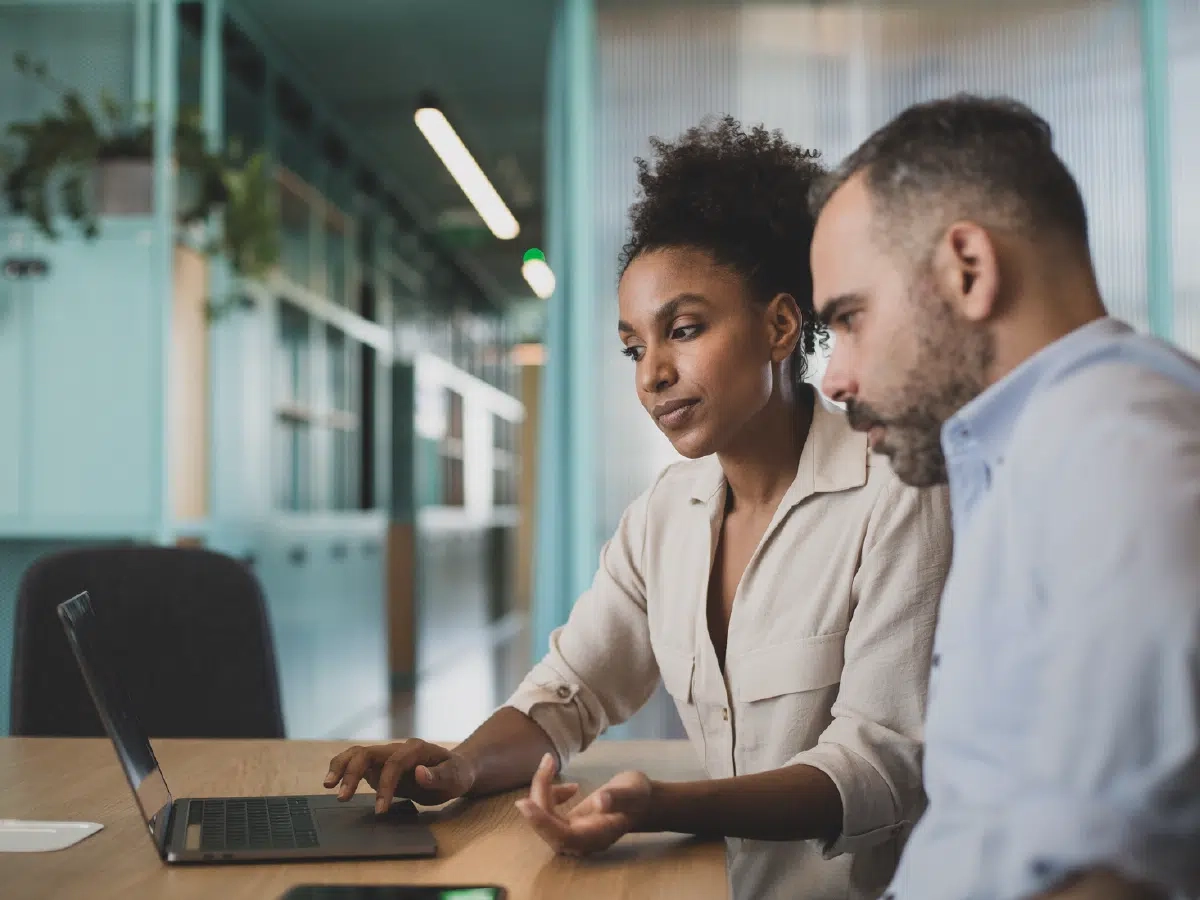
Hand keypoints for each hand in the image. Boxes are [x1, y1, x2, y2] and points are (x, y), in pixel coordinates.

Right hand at [324, 740, 476, 811]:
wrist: (455, 771)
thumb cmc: (457, 774)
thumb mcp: (456, 778)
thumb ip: (439, 776)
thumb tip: (419, 773)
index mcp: (416, 748)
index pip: (395, 763)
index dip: (385, 785)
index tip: (380, 809)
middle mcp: (397, 749)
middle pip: (367, 753)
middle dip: (352, 773)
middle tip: (342, 797)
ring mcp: (386, 756)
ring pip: (357, 754)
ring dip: (341, 768)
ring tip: (327, 785)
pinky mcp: (379, 767)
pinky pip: (357, 765)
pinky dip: (343, 771)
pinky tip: (334, 785)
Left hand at [515, 753, 652, 855]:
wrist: (641, 802)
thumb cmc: (638, 796)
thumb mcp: (633, 792)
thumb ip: (618, 797)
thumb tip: (600, 801)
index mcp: (595, 838)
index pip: (562, 836)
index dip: (542, 822)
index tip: (524, 804)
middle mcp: (580, 842)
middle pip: (547, 828)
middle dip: (539, 796)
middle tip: (547, 762)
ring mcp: (572, 835)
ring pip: (544, 819)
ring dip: (542, 791)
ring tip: (552, 763)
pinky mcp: (567, 825)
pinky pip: (548, 813)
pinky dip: (549, 793)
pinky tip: (567, 785)